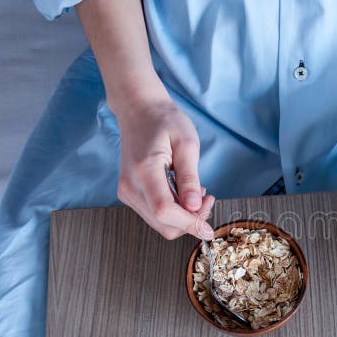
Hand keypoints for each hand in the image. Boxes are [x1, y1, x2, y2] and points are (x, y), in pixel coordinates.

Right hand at [115, 98, 215, 239]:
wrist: (138, 110)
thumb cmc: (165, 121)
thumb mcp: (186, 143)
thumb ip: (190, 177)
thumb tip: (194, 207)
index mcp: (144, 171)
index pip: (165, 211)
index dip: (190, 223)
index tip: (210, 226)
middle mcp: (130, 186)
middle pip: (163, 224)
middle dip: (190, 221)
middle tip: (207, 199)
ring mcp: (127, 192)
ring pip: (159, 223)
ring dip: (183, 217)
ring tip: (195, 192)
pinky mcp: (128, 194)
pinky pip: (154, 215)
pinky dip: (173, 212)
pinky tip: (182, 193)